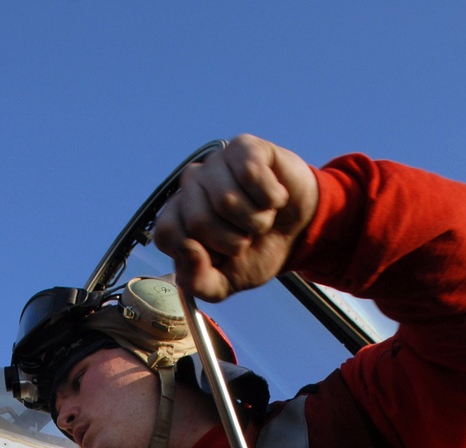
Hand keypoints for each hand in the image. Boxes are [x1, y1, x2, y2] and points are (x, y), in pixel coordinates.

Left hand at [154, 135, 318, 300]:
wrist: (299, 232)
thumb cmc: (255, 254)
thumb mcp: (224, 283)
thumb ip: (197, 282)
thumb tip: (188, 248)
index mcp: (178, 218)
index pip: (166, 234)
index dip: (197, 254)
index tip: (219, 256)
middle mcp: (190, 186)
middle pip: (198, 222)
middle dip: (232, 241)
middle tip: (246, 236)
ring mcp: (215, 164)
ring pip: (227, 201)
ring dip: (256, 221)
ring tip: (262, 217)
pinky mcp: (243, 148)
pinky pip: (250, 175)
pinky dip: (271, 198)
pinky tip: (274, 198)